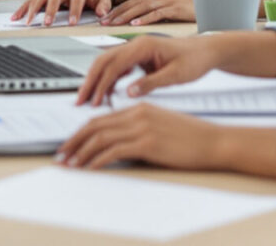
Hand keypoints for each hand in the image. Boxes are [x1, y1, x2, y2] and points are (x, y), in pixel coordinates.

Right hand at [11, 0, 112, 26]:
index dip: (74, 10)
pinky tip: (16, 17)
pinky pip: (32, 0)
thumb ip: (103, 6)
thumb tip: (102, 14)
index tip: (72, 23)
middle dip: (50, 10)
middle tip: (47, 23)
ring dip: (33, 10)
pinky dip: (24, 9)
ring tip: (28, 22)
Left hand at [57, 103, 242, 171]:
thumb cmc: (191, 137)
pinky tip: (90, 168)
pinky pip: (114, 151)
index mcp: (139, 107)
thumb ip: (139, 129)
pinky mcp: (147, 143)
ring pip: (100, 138)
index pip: (102, 118)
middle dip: (74, 141)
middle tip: (62, 155)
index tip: (71, 144)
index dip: (82, 132)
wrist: (214, 141)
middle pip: (95, 125)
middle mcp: (137, 113)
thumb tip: (118, 144)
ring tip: (70, 164)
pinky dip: (97, 160)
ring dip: (81, 152)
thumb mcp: (161, 126)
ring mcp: (142, 127)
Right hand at [74, 34, 220, 104]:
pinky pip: (116, 68)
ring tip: (88, 100)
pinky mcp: (138, 57)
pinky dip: (107, 81)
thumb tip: (129, 93)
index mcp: (144, 45)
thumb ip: (152, 83)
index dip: (101, 84)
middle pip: (103, 60)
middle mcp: (136, 44)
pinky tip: (105, 95)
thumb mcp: (176, 75)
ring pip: (107, 63)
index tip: (95, 101)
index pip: (114, 64)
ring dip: (96, 81)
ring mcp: (135, 50)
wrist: (206, 51)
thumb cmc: (195, 60)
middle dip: (90, 81)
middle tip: (81, 100)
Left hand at [102, 0, 194, 25]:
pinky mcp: (175, 8)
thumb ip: (154, 11)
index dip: (117, 9)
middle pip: (133, 3)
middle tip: (103, 22)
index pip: (131, 1)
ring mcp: (166, 0)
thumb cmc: (190, 7)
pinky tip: (135, 24)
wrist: (211, 2)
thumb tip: (137, 20)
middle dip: (116, 13)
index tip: (104, 18)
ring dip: (125, 16)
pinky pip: (157, 13)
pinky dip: (145, 18)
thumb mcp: (169, 6)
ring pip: (141, 8)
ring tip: (114, 23)